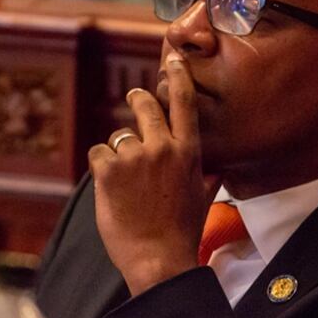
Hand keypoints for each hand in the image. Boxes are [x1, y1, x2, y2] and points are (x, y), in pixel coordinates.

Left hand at [88, 51, 219, 295]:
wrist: (158, 259)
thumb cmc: (183, 232)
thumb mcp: (205, 198)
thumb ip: (208, 175)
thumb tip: (218, 167)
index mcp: (188, 152)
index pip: (184, 102)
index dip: (177, 76)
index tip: (172, 59)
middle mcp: (162, 147)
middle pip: (145, 106)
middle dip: (138, 99)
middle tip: (134, 97)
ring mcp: (135, 157)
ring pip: (119, 137)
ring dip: (119, 154)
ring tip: (127, 183)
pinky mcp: (108, 170)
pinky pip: (98, 153)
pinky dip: (100, 166)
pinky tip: (110, 186)